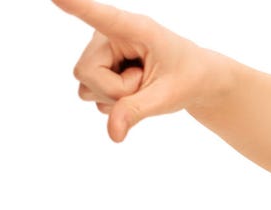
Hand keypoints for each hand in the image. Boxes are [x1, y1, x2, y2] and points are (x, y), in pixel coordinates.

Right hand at [54, 0, 211, 142]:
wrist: (193, 80)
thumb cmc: (186, 79)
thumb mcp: (168, 97)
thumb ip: (137, 110)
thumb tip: (112, 134)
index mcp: (135, 29)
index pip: (102, 16)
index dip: (78, 5)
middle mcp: (109, 34)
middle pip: (87, 72)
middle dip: (116, 91)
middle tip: (145, 83)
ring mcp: (99, 50)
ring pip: (85, 86)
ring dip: (114, 96)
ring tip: (140, 83)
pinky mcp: (95, 65)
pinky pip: (89, 94)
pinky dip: (112, 101)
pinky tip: (130, 89)